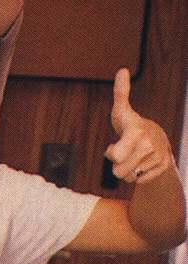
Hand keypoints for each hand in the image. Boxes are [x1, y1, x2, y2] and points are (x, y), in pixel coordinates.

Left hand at [105, 68, 173, 183]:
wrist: (158, 139)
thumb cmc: (132, 126)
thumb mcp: (122, 112)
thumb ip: (120, 94)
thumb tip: (122, 70)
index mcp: (136, 132)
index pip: (115, 155)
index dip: (111, 153)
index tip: (114, 146)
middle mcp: (149, 145)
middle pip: (117, 172)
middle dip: (116, 165)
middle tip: (123, 153)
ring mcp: (157, 157)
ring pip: (128, 178)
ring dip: (126, 170)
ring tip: (132, 157)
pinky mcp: (163, 167)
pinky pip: (138, 181)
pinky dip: (137, 175)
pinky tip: (142, 163)